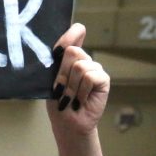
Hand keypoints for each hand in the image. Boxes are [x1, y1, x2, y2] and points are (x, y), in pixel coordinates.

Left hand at [47, 23, 109, 138]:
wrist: (66, 122)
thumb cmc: (57, 101)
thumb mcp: (52, 78)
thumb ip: (58, 60)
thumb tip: (65, 44)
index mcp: (69, 56)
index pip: (75, 33)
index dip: (72, 32)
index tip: (66, 41)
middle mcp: (83, 59)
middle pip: (72, 51)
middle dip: (63, 73)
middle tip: (61, 90)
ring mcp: (94, 68)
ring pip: (80, 66)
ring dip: (71, 86)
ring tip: (70, 98)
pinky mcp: (103, 79)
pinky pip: (90, 77)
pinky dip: (81, 91)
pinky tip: (80, 101)